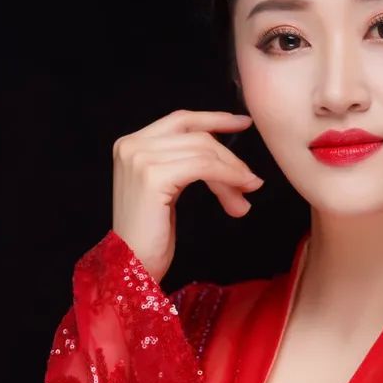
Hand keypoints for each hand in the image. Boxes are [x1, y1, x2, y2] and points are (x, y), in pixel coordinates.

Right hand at [111, 107, 264, 281]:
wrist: (132, 264)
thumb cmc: (151, 235)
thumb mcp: (168, 189)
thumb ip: (185, 164)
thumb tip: (231, 159)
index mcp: (131, 144)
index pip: (181, 120)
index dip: (215, 119)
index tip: (243, 123)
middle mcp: (132, 145)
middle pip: (197, 136)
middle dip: (230, 159)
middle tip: (251, 182)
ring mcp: (140, 158)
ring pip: (204, 151)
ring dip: (232, 173)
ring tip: (245, 195)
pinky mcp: (153, 175)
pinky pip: (203, 167)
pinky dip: (227, 177)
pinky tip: (238, 194)